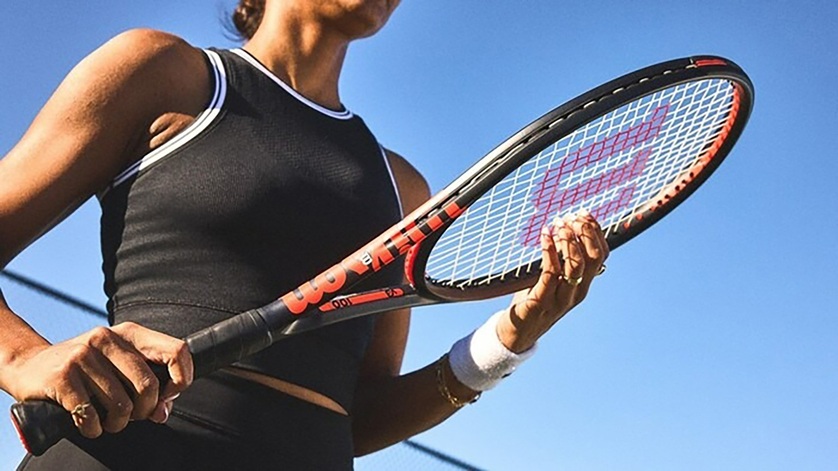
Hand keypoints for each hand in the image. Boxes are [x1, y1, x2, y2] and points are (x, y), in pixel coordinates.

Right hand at [6, 322, 191, 437]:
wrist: (30, 366)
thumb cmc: (84, 370)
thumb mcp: (117, 366)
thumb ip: (146, 382)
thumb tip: (162, 411)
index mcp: (130, 333)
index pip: (177, 350)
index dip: (182, 379)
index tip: (169, 396)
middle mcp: (107, 338)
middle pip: (149, 385)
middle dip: (145, 411)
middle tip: (132, 416)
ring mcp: (83, 355)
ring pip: (122, 404)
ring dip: (118, 423)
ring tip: (108, 420)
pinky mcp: (62, 376)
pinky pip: (91, 415)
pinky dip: (94, 428)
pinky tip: (89, 424)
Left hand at [497, 211, 608, 352]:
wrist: (517, 332)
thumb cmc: (534, 300)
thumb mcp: (553, 280)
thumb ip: (562, 262)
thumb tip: (565, 232)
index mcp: (583, 285)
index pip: (601, 255)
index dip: (596, 232)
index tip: (585, 213)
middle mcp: (577, 292)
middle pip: (593, 258)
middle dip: (585, 233)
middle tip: (571, 216)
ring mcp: (561, 299)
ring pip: (576, 266)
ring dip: (568, 241)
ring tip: (558, 224)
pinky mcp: (542, 301)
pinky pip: (551, 273)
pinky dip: (550, 252)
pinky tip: (545, 236)